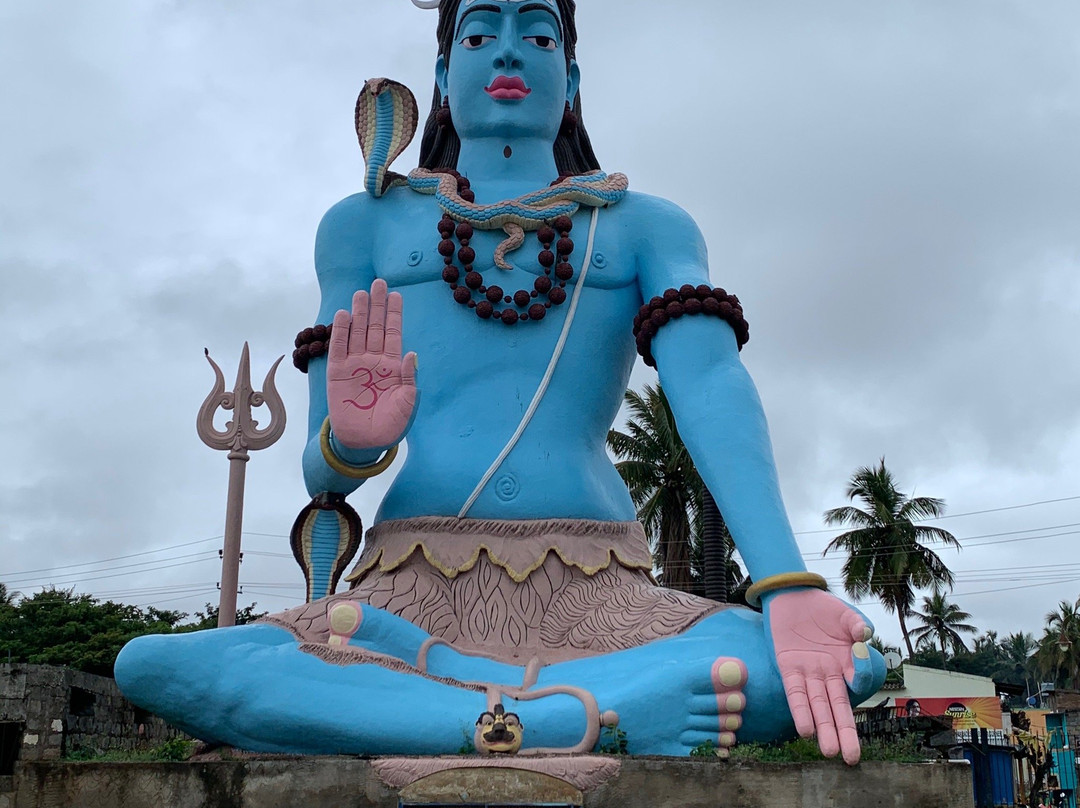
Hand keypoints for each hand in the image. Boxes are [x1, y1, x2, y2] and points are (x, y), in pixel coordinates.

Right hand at [327, 279, 417, 449]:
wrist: (365, 441)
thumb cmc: (391, 424)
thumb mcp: (407, 402)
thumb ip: (409, 379)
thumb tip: (412, 354)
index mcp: (393, 366)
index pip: (393, 333)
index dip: (394, 314)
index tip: (396, 294)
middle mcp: (374, 360)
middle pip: (375, 326)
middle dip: (377, 305)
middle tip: (379, 283)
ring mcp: (355, 365)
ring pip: (357, 332)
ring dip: (359, 312)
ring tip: (361, 293)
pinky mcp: (338, 373)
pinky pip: (339, 348)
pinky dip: (341, 331)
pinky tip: (343, 314)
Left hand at [764, 588, 873, 764]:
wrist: (791, 595)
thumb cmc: (821, 608)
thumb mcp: (843, 614)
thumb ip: (855, 624)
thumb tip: (865, 633)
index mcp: (845, 662)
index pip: (856, 680)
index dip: (861, 676)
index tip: (858, 668)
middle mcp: (827, 673)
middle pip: (837, 707)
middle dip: (844, 732)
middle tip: (851, 758)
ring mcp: (808, 672)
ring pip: (817, 705)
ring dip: (822, 728)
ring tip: (829, 751)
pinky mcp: (787, 667)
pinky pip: (794, 692)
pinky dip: (800, 710)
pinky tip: (805, 729)